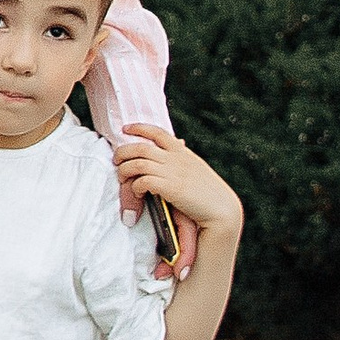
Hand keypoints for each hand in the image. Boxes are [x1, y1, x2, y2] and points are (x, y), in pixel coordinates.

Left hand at [114, 125, 236, 280]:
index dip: (139, 128)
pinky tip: (137, 193)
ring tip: (122, 179)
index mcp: (183, 152)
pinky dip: (135, 186)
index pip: (158, 132)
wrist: (223, 211)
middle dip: (123, 152)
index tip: (126, 129)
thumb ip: (184, 160)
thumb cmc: (210, 194)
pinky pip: (143, 181)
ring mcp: (174, 172)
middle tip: (116, 161)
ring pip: (138, 163)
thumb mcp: (197, 170)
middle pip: (140, 147)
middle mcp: (177, 159)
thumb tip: (179, 145)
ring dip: (125, 171)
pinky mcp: (171, 188)